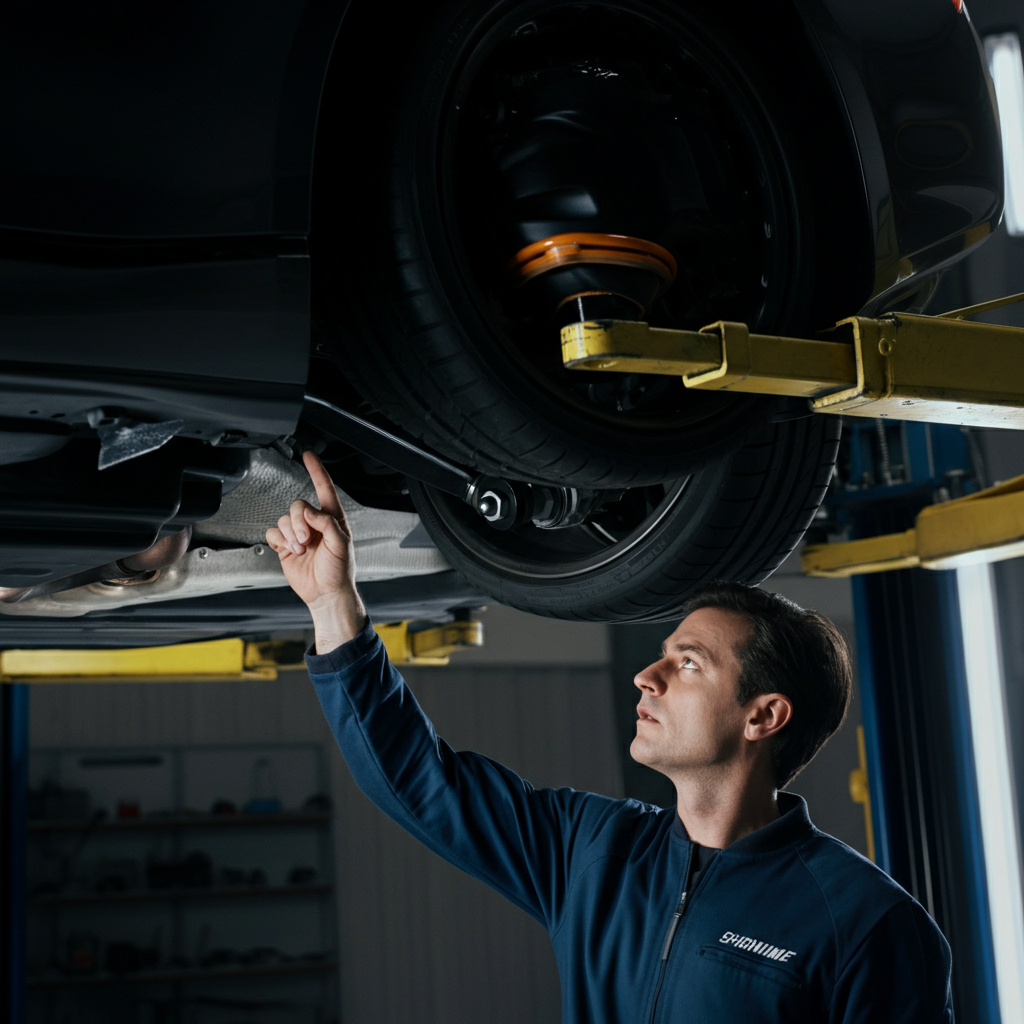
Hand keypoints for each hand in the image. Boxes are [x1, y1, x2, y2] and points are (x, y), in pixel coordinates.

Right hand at [266, 450, 367, 650]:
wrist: (326, 593)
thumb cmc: (339, 572)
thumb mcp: (341, 545)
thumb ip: (327, 524)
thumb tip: (310, 511)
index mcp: (332, 519)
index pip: (324, 488)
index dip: (316, 471)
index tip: (309, 455)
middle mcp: (314, 524)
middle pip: (297, 505)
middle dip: (298, 521)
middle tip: (306, 539)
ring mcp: (299, 534)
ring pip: (284, 519)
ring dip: (290, 534)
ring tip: (301, 549)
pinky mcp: (285, 546)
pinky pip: (274, 533)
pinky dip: (279, 540)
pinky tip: (290, 550)